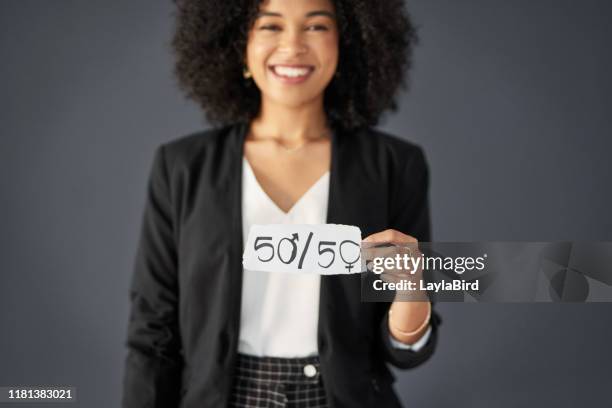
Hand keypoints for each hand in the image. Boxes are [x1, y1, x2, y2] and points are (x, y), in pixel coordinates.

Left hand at [363, 229, 430, 343]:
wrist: (413, 288)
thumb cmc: (400, 266)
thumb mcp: (397, 253)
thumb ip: (383, 248)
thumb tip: (363, 246)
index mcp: (410, 242)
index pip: (392, 235)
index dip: (376, 238)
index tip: (363, 243)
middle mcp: (415, 254)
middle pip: (394, 251)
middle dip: (376, 253)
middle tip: (362, 255)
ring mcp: (415, 269)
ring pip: (397, 266)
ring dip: (380, 265)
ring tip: (371, 266)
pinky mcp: (411, 283)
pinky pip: (397, 279)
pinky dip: (387, 277)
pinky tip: (383, 276)